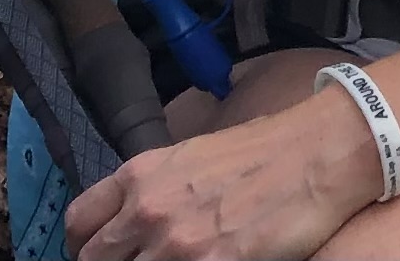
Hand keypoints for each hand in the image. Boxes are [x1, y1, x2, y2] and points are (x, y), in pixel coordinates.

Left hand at [67, 85, 377, 260]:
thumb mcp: (194, 156)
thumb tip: (138, 220)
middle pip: (95, 260)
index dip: (82, 245)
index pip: (80, 224)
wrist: (319, 152)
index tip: (98, 252)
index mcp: (142, 176)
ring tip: (180, 259)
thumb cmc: (267, 149)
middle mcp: (149, 211)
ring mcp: (178, 245)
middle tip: (138, 260)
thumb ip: (156, 188)